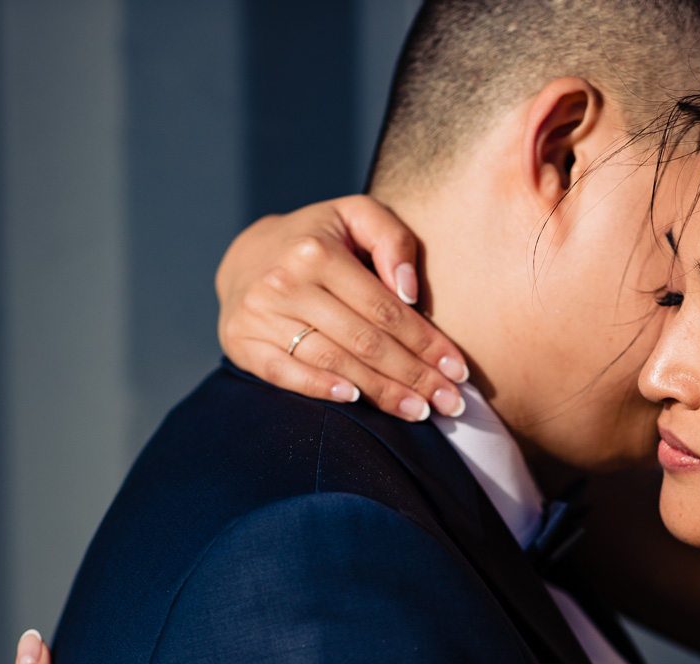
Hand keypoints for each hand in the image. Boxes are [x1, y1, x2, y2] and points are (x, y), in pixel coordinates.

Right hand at [215, 195, 470, 421]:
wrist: (248, 256)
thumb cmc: (319, 239)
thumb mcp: (356, 218)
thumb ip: (392, 239)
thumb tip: (410, 290)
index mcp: (316, 252)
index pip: (384, 309)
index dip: (425, 343)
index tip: (458, 370)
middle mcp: (284, 283)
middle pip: (363, 341)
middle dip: (413, 376)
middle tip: (450, 402)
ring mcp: (259, 315)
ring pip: (332, 362)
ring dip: (380, 392)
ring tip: (420, 411)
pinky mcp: (241, 343)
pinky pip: (285, 374)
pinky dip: (320, 389)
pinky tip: (356, 400)